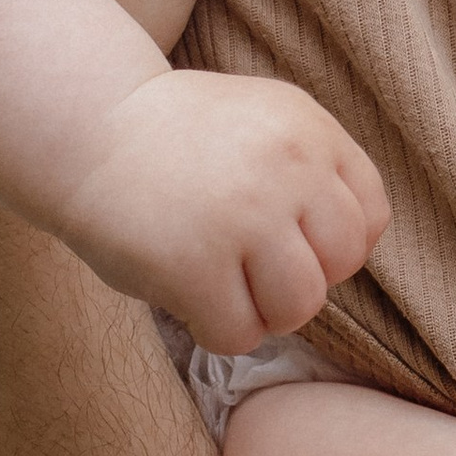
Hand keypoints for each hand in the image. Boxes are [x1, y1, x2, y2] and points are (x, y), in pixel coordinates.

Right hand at [56, 65, 390, 353]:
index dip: (332, 242)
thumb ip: (314, 172)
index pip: (370, 217)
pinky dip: (215, 328)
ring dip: (263, 311)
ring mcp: (243, 218)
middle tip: (252, 267)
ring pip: (300, 306)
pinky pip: (240, 333)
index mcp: (309, 130)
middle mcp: (287, 169)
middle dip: (302, 277)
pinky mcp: (194, 266)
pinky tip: (189, 297)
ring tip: (225, 287)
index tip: (287, 237)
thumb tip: (348, 253)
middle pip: (342, 264)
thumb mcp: (264, 121)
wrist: (85, 127)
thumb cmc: (177, 138)